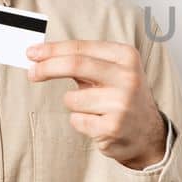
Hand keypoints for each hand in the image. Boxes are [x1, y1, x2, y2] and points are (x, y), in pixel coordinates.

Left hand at [26, 40, 166, 169]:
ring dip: (74, 104)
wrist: (149, 133)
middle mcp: (127, 77)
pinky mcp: (112, 127)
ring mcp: (121, 104)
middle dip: (47, 68)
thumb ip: (83, 61)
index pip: (81, 48)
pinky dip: (81, 121)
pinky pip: (76, 120)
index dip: (52, 50)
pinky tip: (98, 122)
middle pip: (75, 65)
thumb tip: (42, 56)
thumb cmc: (123, 96)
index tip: (33, 53)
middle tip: (32, 72)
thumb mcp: (112, 71)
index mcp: (126, 56)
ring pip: (72, 98)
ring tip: (94, 108)